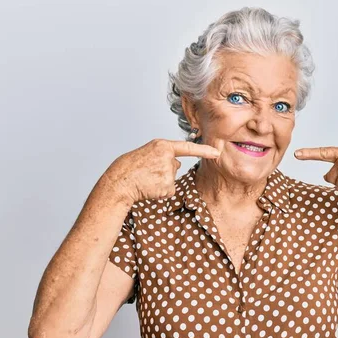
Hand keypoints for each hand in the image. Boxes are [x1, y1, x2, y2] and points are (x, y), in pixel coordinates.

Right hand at [105, 139, 220, 204]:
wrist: (120, 181)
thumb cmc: (131, 167)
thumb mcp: (148, 152)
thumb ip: (165, 155)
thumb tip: (179, 163)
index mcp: (162, 146)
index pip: (188, 147)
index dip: (204, 150)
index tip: (216, 152)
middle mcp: (168, 158)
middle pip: (175, 166)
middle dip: (164, 170)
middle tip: (146, 171)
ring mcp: (168, 173)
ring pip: (171, 178)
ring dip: (161, 181)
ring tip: (146, 179)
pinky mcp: (168, 187)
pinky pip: (169, 190)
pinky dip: (160, 191)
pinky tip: (149, 187)